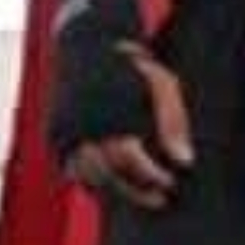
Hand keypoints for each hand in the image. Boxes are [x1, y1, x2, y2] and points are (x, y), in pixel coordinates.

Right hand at [67, 44, 193, 210]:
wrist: (93, 46)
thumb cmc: (135, 67)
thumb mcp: (163, 85)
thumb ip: (173, 122)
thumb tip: (185, 161)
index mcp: (110, 111)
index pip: (129, 156)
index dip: (151, 174)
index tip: (171, 182)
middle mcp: (85, 124)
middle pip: (107, 172)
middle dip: (135, 190)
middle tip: (160, 199)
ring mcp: (68, 131)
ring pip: (87, 175)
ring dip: (115, 189)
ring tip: (141, 195)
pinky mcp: (59, 136)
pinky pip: (72, 170)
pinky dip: (92, 181)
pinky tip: (116, 185)